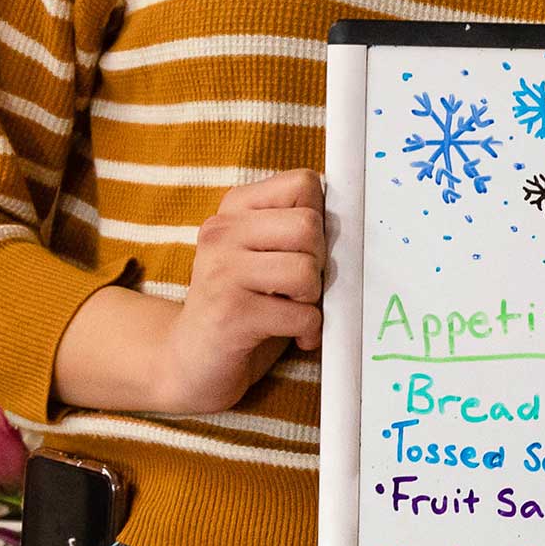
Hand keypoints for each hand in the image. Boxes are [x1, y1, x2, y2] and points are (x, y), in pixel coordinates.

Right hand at [157, 169, 327, 413]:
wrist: (191, 361)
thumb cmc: (246, 302)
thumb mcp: (265, 253)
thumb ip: (297, 227)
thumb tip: (353, 215)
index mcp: (234, 209)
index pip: (304, 184)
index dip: (319, 219)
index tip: (303, 249)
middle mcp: (222, 233)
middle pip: (308, 225)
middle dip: (319, 261)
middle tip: (300, 285)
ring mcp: (222, 273)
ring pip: (307, 270)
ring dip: (312, 298)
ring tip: (292, 307)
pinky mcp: (231, 316)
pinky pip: (302, 315)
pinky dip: (308, 331)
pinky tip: (292, 335)